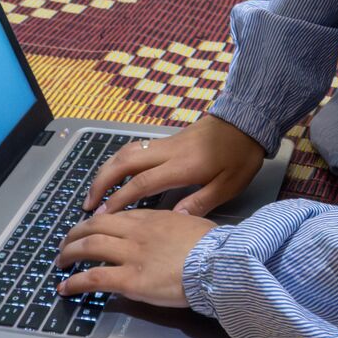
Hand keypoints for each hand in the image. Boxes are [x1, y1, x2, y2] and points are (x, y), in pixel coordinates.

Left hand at [55, 209, 216, 307]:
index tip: (90, 227)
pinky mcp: (129, 280)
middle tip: (66, 242)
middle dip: (76, 233)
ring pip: (89, 247)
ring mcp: (131, 255)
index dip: (98, 222)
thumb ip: (177, 223)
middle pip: (95, 226)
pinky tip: (65, 288)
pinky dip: (75, 282)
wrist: (218, 263)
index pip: (116, 216)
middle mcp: (136, 233)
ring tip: (60, 261)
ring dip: (70, 253)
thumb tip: (175, 225)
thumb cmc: (214, 246)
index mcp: (153, 218)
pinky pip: (94, 278)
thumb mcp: (194, 223)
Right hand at [83, 114, 264, 215]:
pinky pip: (135, 149)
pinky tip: (115, 172)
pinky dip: (118, 161)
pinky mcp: (168, 139)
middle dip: (101, 183)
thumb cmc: (241, 155)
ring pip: (126, 152)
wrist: (248, 119)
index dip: (119, 200)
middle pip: (124, 163)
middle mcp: (168, 151)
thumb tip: (172, 218)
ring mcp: (166, 143)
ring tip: (95, 191)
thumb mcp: (229, 185)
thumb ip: (200, 202)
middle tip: (88, 205)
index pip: (142, 183)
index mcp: (182, 165)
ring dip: (106, 170)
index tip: (102, 215)